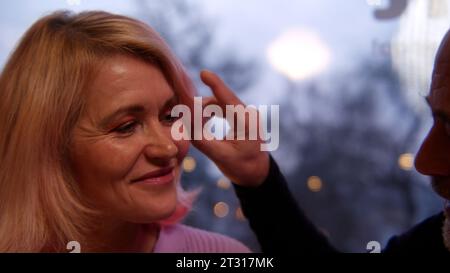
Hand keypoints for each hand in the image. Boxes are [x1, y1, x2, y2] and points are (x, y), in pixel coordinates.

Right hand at [190, 70, 269, 186]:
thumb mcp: (220, 157)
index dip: (215, 84)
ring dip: (203, 110)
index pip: (228, 99)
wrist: (258, 174)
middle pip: (219, 101)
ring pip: (219, 104)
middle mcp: (247, 114)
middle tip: (181, 114)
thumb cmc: (241, 168)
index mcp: (246, 122)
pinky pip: (222, 109)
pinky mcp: (241, 116)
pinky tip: (200, 122)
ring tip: (192, 124)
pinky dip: (209, 113)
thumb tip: (184, 123)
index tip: (204, 72)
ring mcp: (245, 114)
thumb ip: (201, 139)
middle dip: (199, 105)